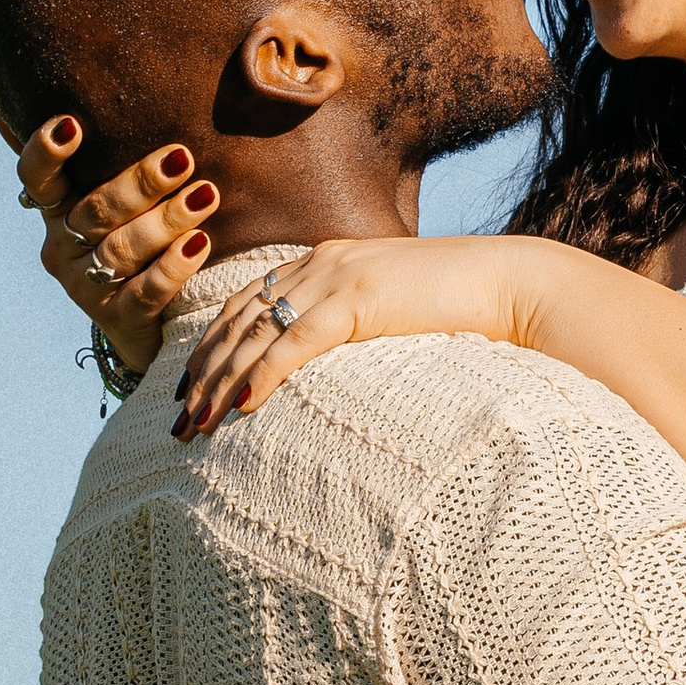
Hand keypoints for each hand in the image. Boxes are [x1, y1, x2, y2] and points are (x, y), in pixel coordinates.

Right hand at [12, 117, 218, 379]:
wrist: (148, 326)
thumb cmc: (136, 244)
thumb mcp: (115, 204)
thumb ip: (104, 156)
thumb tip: (46, 99)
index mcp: (57, 212)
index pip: (37, 179)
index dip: (46, 153)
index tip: (71, 124)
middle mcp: (63, 248)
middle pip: (96, 211)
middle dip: (140, 183)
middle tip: (182, 158)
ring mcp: (87, 287)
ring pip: (121, 250)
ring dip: (165, 221)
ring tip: (205, 196)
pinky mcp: (120, 319)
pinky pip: (146, 291)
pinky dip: (173, 267)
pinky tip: (200, 243)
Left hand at [174, 233, 526, 434]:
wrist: (508, 283)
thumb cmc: (462, 306)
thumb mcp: (393, 308)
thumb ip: (357, 322)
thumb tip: (337, 365)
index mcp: (324, 260)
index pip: (247, 304)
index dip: (211, 346)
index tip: (189, 387)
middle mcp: (320, 262)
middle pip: (238, 319)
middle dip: (202, 371)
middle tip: (178, 419)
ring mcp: (336, 277)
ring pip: (255, 334)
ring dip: (219, 381)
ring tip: (197, 423)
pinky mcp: (356, 300)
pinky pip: (293, 345)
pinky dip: (260, 376)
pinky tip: (240, 407)